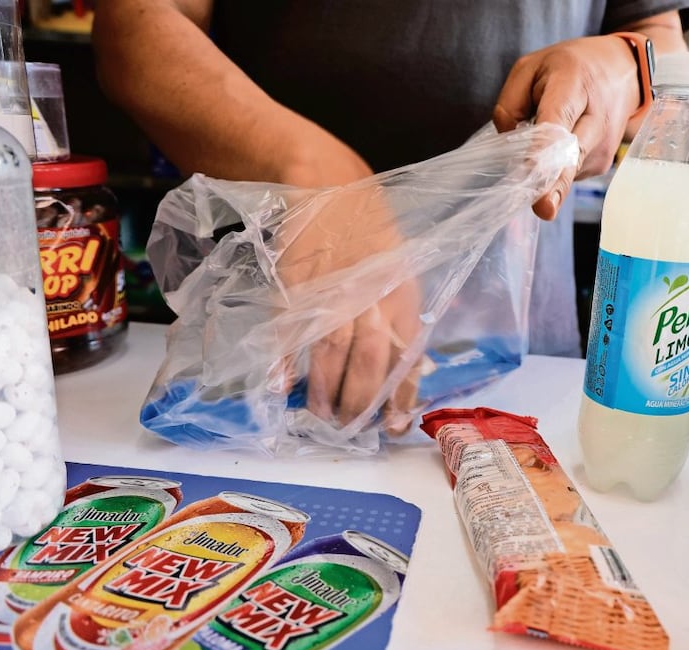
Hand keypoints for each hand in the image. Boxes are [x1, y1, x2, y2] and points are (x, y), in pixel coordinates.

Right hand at [272, 171, 422, 435]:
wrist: (331, 184)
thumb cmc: (370, 232)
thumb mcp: (401, 271)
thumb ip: (401, 317)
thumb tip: (407, 368)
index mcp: (403, 295)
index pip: (406, 357)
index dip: (400, 396)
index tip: (393, 426)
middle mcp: (371, 296)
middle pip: (368, 361)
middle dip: (359, 402)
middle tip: (349, 427)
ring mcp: (332, 291)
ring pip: (331, 352)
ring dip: (324, 390)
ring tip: (321, 416)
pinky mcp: (297, 284)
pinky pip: (291, 330)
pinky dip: (285, 362)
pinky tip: (282, 387)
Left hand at [493, 35, 641, 219]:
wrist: (624, 71)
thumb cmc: (571, 68)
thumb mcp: (530, 68)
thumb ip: (510, 104)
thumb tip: (507, 144)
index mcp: (573, 86)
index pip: (556, 124)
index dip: (544, 151)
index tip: (536, 175)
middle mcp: (595, 119)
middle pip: (571, 158)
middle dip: (556, 185)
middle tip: (543, 210)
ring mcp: (603, 146)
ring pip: (566, 171)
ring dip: (546, 171)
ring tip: (547, 143)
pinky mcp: (602, 164)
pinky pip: (569, 174)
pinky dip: (557, 168)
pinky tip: (562, 148)